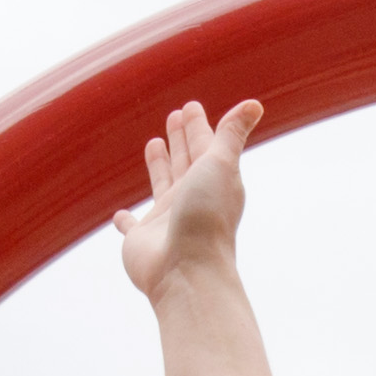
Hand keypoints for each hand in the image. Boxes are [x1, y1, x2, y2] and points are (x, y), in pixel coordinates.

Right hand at [114, 99, 261, 295]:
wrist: (187, 271)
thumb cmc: (206, 217)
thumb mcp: (221, 165)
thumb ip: (231, 135)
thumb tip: (255, 104)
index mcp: (211, 181)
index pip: (205, 146)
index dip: (198, 126)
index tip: (190, 107)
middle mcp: (191, 199)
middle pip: (185, 162)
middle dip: (181, 139)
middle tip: (174, 116)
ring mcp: (166, 220)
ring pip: (161, 186)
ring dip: (158, 166)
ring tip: (153, 145)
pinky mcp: (142, 240)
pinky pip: (132, 227)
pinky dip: (126, 221)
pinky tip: (120, 216)